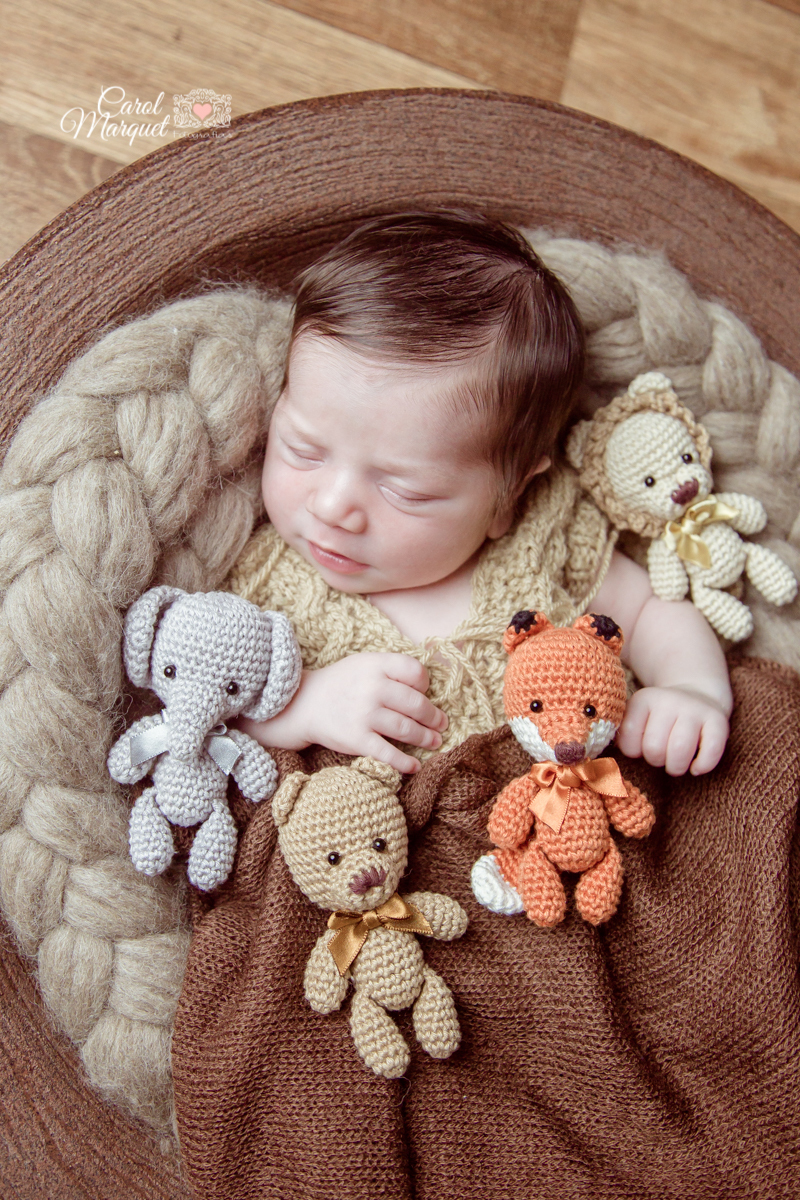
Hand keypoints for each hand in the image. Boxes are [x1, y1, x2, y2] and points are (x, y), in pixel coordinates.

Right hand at [240, 653, 447, 774]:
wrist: (304, 704)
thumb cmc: (341, 683)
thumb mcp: (364, 663)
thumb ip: (391, 669)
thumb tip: (425, 686)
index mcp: (376, 665)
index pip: (415, 672)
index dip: (425, 683)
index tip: (425, 693)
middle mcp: (372, 689)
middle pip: (416, 704)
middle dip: (434, 717)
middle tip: (441, 724)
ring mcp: (364, 715)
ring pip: (406, 729)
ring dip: (425, 738)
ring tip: (434, 741)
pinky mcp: (357, 739)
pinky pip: (387, 753)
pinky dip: (404, 762)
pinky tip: (415, 766)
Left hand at [615, 686, 729, 775]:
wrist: (696, 695)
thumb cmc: (658, 719)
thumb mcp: (636, 718)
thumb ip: (618, 736)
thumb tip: (601, 768)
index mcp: (644, 700)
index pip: (630, 743)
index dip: (635, 752)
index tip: (642, 744)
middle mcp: (668, 701)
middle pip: (654, 749)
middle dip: (656, 760)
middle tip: (661, 754)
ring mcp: (694, 709)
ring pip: (679, 752)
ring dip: (676, 767)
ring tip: (676, 762)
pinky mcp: (718, 720)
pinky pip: (710, 752)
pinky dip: (701, 766)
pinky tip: (696, 767)